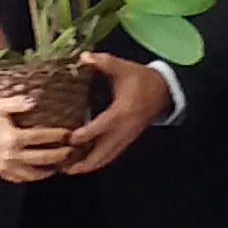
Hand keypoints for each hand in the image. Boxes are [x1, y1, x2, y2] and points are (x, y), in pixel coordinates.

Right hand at [0, 97, 74, 183]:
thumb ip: (17, 103)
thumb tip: (34, 102)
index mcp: (13, 137)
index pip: (41, 138)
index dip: (57, 136)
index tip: (68, 134)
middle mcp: (12, 155)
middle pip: (42, 158)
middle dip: (59, 155)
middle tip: (71, 151)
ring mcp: (7, 166)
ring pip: (33, 173)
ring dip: (49, 170)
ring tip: (60, 165)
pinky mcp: (2, 173)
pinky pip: (21, 179)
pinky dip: (34, 176)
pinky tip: (42, 171)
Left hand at [66, 53, 171, 174]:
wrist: (164, 91)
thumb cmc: (141, 79)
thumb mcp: (124, 68)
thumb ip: (104, 62)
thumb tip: (83, 56)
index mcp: (122, 111)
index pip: (103, 126)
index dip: (87, 134)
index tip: (70, 139)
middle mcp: (124, 129)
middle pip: (104, 152)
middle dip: (84, 162)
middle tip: (63, 167)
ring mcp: (126, 137)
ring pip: (107, 158)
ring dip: (88, 166)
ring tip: (68, 170)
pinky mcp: (127, 141)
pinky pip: (111, 155)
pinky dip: (97, 162)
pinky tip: (83, 164)